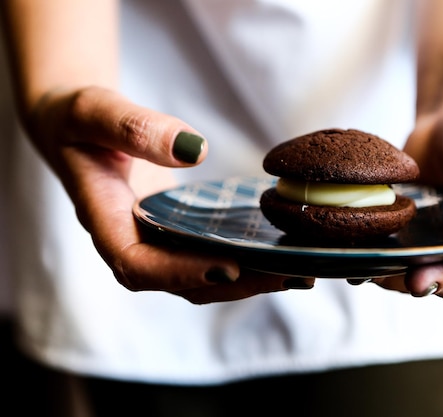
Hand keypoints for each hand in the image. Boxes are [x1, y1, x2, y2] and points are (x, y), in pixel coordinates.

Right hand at [25, 86, 313, 302]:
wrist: (81, 129)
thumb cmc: (80, 121)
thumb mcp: (95, 112)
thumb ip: (135, 128)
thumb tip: (193, 148)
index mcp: (105, 221)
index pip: (138, 265)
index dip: (182, 272)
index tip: (229, 267)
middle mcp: (133, 241)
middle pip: (182, 281)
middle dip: (236, 283)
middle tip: (289, 275)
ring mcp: (157, 240)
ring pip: (202, 276)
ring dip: (250, 278)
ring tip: (300, 272)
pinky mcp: (177, 232)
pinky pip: (210, 253)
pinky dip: (246, 258)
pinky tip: (283, 251)